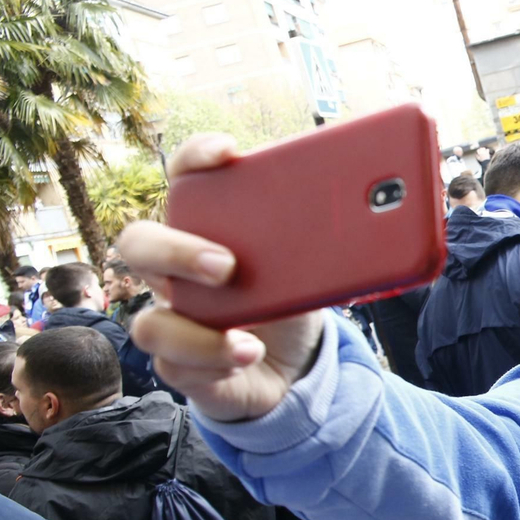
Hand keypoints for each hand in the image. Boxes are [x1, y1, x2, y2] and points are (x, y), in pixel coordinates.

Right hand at [120, 134, 324, 422]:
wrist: (291, 362)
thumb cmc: (290, 300)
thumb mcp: (315, 269)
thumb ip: (325, 242)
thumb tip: (379, 218)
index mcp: (205, 230)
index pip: (185, 178)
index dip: (197, 158)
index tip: (228, 152)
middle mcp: (176, 271)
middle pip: (140, 245)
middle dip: (177, 251)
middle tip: (226, 265)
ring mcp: (173, 319)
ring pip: (149, 323)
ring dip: (197, 334)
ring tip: (249, 338)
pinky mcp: (183, 365)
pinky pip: (176, 367)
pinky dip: (215, 362)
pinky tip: (250, 355)